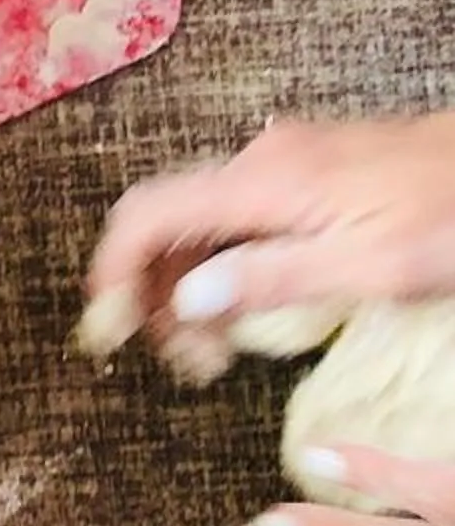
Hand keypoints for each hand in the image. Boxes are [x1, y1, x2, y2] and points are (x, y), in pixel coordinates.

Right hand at [77, 114, 454, 373]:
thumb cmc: (451, 220)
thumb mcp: (369, 268)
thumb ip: (272, 280)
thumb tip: (189, 299)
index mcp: (266, 184)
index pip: (149, 216)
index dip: (112, 271)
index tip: (106, 326)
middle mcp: (263, 163)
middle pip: (168, 225)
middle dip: (156, 296)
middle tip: (185, 363)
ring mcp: (285, 162)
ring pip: (200, 224)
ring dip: (190, 288)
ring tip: (216, 350)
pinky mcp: (307, 171)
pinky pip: (235, 217)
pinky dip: (222, 266)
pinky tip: (248, 307)